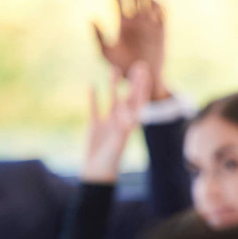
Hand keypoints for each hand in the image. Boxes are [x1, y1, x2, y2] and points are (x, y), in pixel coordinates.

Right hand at [80, 64, 150, 183]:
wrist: (97, 173)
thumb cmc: (110, 161)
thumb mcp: (118, 144)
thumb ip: (123, 130)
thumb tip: (128, 118)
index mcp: (130, 125)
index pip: (139, 102)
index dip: (142, 87)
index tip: (145, 73)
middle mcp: (121, 122)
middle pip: (129, 98)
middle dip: (134, 82)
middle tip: (139, 65)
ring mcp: (108, 123)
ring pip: (113, 100)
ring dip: (114, 85)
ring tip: (114, 69)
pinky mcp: (95, 127)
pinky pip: (95, 109)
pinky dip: (94, 98)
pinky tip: (92, 85)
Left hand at [93, 0, 168, 99]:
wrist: (142, 80)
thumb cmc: (121, 68)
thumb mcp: (106, 53)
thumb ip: (99, 37)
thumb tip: (91, 18)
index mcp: (123, 24)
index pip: (118, 1)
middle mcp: (137, 22)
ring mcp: (150, 26)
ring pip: (148, 2)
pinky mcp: (162, 32)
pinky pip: (163, 15)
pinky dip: (159, 8)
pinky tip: (152, 6)